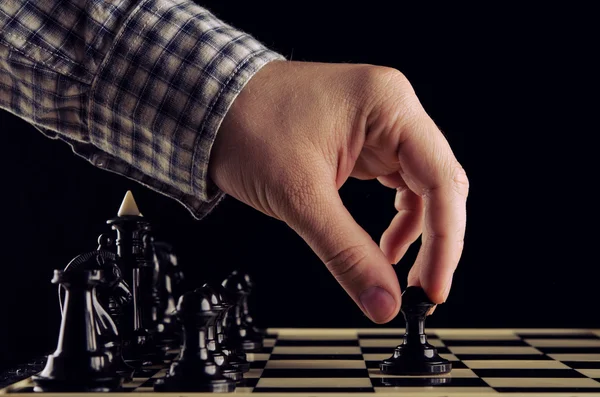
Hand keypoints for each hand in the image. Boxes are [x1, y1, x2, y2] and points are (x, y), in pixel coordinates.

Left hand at [208, 61, 467, 322]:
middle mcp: (392, 110)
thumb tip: (382, 301)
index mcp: (387, 106)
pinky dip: (398, 220)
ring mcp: (379, 125)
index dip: (445, 240)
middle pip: (439, 184)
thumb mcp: (299, 196)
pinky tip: (386, 247)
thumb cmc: (247, 126)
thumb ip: (346, 253)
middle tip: (421, 290)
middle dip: (435, 241)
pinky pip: (397, 186)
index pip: (440, 180)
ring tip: (399, 272)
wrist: (211, 106)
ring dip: (418, 234)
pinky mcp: (365, 142)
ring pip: (421, 188)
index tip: (432, 287)